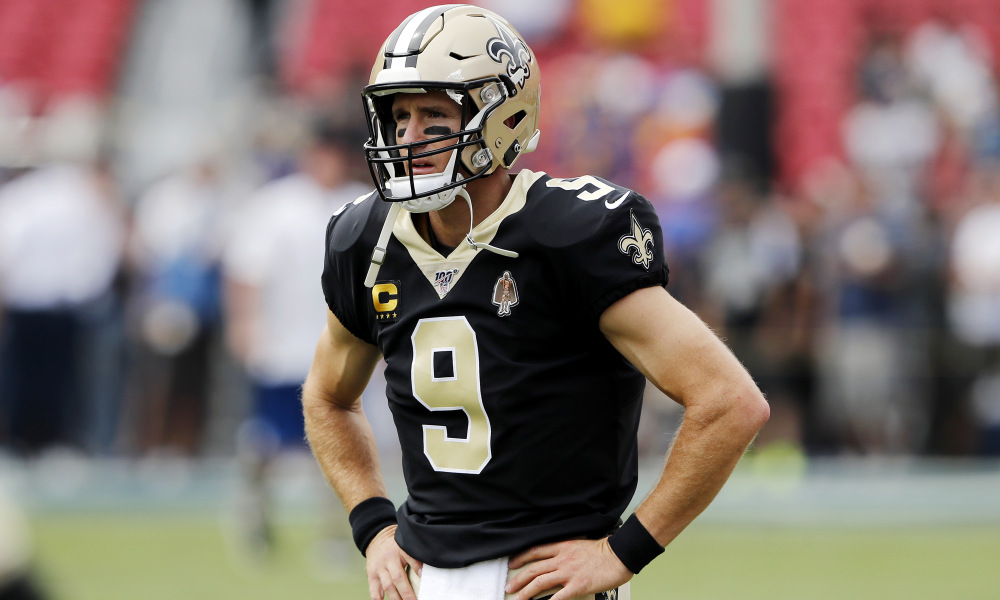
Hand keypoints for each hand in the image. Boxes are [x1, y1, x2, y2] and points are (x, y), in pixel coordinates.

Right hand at [365, 525, 422, 599]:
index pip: (409, 556)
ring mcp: (379, 568)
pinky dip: (379, 599)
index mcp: (400, 549)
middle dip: (407, 593)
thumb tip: (426, 570)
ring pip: (388, 586)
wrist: (376, 539)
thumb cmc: (396, 545)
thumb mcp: (406, 545)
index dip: (416, 566)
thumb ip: (415, 555)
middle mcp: (389, 559)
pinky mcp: (371, 575)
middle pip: (398, 577)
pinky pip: (374, 590)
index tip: (422, 575)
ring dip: (396, 599)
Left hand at [505, 538, 631, 599]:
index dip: (521, 558)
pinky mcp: (577, 586)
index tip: (512, 563)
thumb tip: (555, 558)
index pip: (535, 551)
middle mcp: (562, 559)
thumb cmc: (603, 551)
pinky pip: (558, 597)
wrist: (619, 555)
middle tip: (509, 587)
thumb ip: (566, 550)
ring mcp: (569, 573)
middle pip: (534, 569)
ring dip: (526, 592)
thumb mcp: (579, 543)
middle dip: (518, 579)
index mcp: (562, 546)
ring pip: (540, 582)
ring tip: (518, 598)